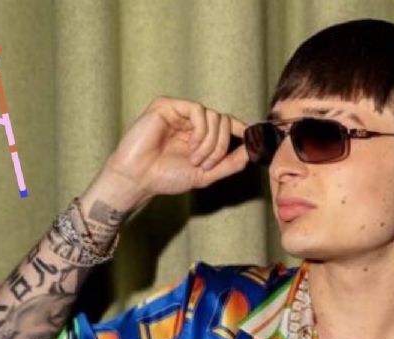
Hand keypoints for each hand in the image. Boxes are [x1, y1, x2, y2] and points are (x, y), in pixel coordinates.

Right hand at [97, 96, 249, 211]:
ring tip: (195, 160)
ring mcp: (179, 112)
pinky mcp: (167, 106)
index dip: (242, 129)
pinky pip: (198, 110)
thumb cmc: (166, 177)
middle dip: (221, 146)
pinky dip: (200, 131)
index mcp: (199, 134)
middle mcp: (190, 121)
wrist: (139, 179)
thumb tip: (253, 149)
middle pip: (223, 121)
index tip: (254, 138)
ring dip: (211, 143)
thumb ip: (230, 163)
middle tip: (207, 164)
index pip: (227, 124)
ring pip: (214, 116)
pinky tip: (190, 147)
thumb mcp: (206, 174)